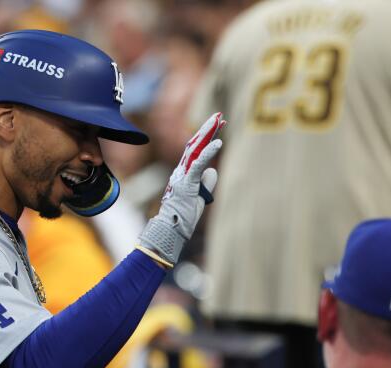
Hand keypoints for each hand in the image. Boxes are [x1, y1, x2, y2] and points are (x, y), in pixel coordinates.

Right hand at [138, 112, 224, 265]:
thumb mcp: (200, 197)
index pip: (196, 150)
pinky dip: (209, 152)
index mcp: (183, 173)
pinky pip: (198, 163)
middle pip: (195, 143)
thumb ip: (206, 183)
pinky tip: (218, 142)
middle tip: (220, 114)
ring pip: (195, 148)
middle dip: (207, 128)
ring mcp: (182, 175)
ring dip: (208, 133)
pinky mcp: (186, 182)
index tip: (219, 125)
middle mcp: (181, 170)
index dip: (207, 136)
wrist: (170, 230)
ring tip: (219, 121)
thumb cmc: (183, 217)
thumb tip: (213, 170)